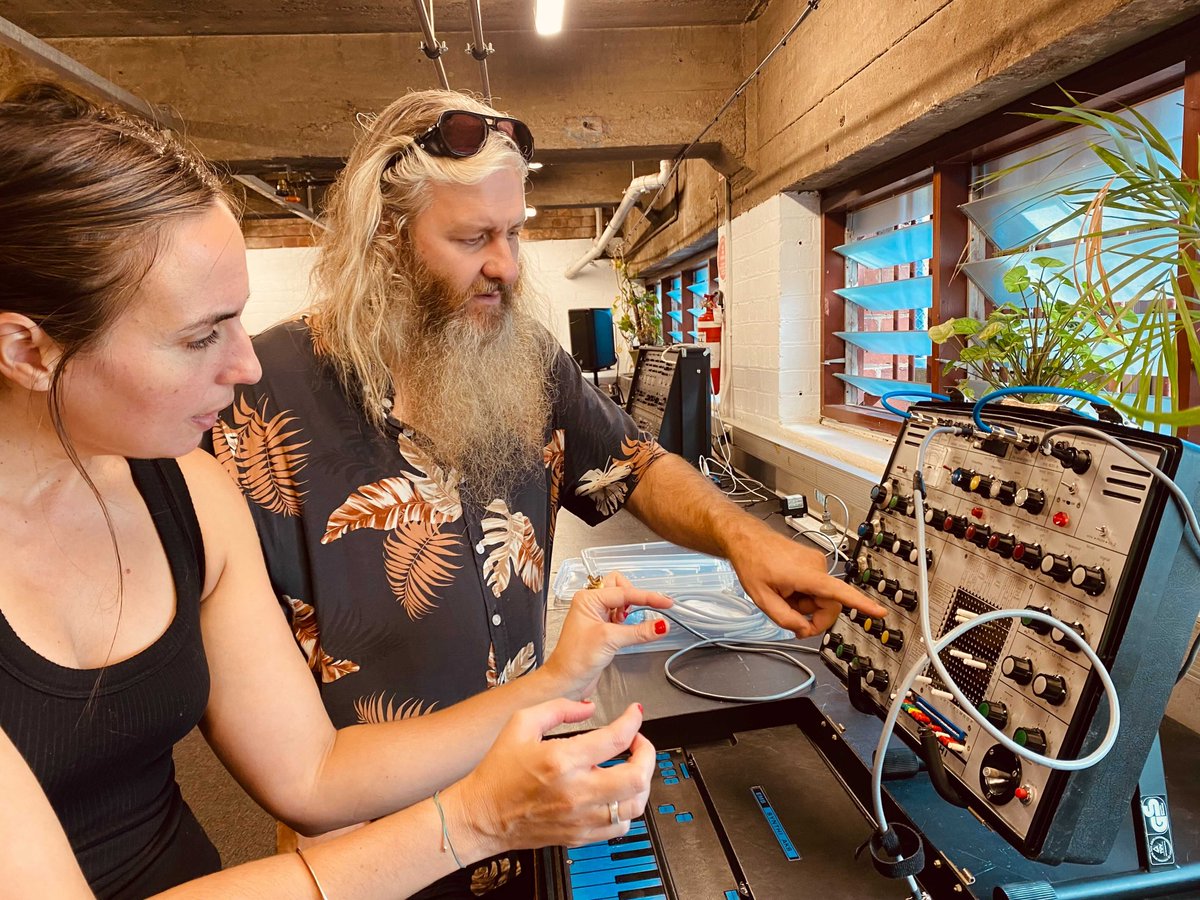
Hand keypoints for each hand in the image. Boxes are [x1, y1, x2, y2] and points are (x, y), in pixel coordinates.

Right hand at [446, 701, 654, 855]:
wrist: (483, 816)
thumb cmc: (498, 771)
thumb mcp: (521, 723)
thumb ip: (559, 708)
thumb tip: (589, 707)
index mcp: (562, 761)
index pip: (615, 739)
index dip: (632, 721)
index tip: (634, 714)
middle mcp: (576, 792)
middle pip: (636, 777)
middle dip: (646, 753)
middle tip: (638, 742)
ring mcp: (581, 818)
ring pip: (634, 805)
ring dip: (641, 782)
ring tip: (632, 768)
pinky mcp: (581, 836)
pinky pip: (620, 826)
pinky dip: (628, 807)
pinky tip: (618, 793)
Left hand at [541, 573, 672, 699]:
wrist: (566, 681)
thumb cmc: (574, 659)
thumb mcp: (610, 640)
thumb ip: (639, 631)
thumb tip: (661, 625)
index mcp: (588, 599)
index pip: (624, 591)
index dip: (648, 597)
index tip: (665, 602)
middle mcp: (591, 604)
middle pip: (622, 588)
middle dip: (633, 599)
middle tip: (636, 615)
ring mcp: (597, 616)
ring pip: (622, 603)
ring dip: (629, 612)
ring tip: (624, 627)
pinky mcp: (603, 629)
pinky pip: (622, 617)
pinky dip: (628, 623)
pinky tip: (625, 633)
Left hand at [728, 530, 886, 636]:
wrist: (747, 540)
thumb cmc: (753, 563)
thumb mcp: (762, 599)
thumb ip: (785, 619)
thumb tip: (803, 629)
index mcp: (806, 574)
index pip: (840, 592)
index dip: (862, 604)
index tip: (879, 612)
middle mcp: (817, 566)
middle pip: (830, 603)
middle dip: (814, 616)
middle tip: (793, 621)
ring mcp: (816, 562)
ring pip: (822, 596)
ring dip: (806, 604)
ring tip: (784, 596)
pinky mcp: (814, 562)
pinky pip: (817, 586)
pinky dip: (805, 593)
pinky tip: (788, 589)